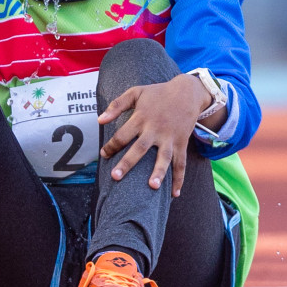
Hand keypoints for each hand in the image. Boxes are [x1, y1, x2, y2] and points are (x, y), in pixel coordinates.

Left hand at [97, 74, 211, 196]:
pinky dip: (179, 179)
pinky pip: (181, 163)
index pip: (122, 134)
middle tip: (115, 176)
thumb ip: (116, 105)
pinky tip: (175, 194)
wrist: (187, 92)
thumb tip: (99, 120)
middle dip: (127, 163)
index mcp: (141, 117)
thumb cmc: (157, 93)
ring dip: (159, 172)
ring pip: (164, 158)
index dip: (111, 145)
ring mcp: (170, 138)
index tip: (103, 155)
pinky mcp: (181, 143)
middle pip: (140, 148)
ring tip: (153, 187)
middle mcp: (155, 129)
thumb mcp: (135, 92)